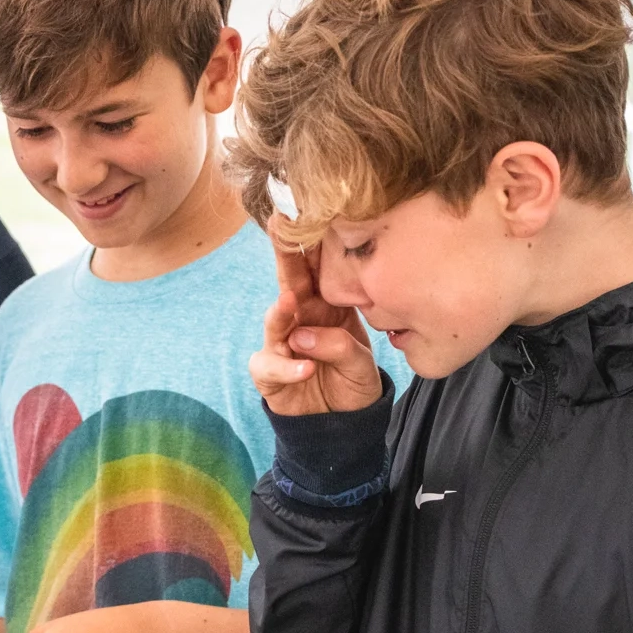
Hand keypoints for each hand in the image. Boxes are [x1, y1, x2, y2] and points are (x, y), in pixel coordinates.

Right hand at [249, 223, 381, 415]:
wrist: (342, 422)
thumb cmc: (353, 379)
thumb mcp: (362, 361)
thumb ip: (342, 345)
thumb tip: (305, 336)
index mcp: (326, 306)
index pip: (317, 269)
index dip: (313, 241)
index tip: (309, 209)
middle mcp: (300, 319)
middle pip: (289, 281)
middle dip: (284, 253)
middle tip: (280, 226)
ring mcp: (282, 344)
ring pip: (275, 321)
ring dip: (281, 312)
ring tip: (289, 304)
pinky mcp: (269, 374)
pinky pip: (271, 365)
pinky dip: (288, 367)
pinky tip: (306, 369)